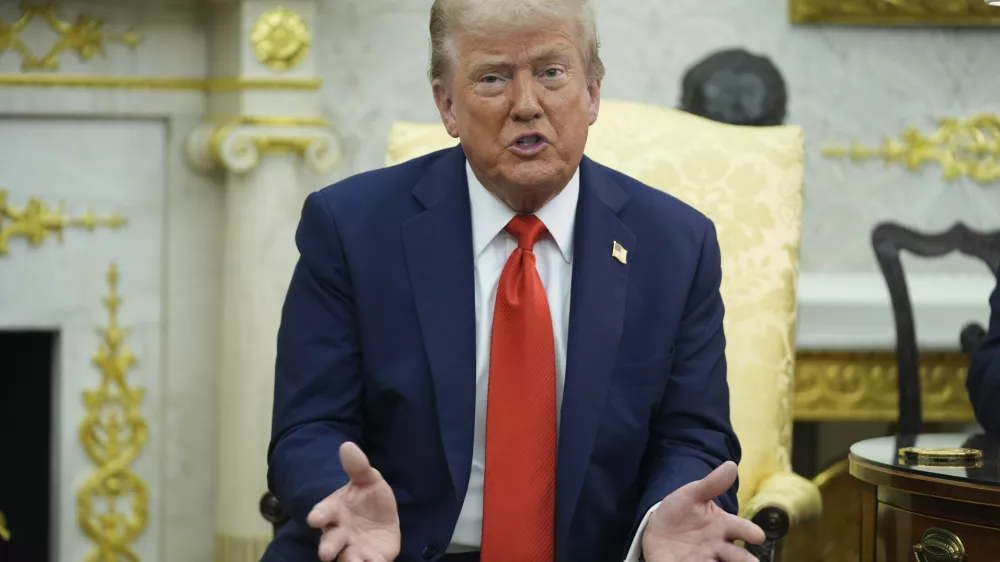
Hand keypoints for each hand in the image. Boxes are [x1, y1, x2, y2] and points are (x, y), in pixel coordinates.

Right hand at [307, 442, 400, 561]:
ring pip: (347, 559)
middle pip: (330, 542)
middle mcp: (340, 534)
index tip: (315, 519)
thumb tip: (347, 445)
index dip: (318, 516)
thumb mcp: (368, 480)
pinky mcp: (371, 560)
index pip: (322, 513)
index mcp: (335, 512)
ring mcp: (353, 549)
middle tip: (325, 553)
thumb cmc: (368, 499)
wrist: (382, 520)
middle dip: (328, 547)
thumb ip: (358, 467)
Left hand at [641, 461, 764, 561]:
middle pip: (736, 556)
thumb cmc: (680, 512)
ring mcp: (704, 560)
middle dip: (744, 560)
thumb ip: (711, 484)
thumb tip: (731, 465)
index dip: (749, 531)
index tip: (758, 535)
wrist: (656, 529)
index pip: (740, 528)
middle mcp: (718, 547)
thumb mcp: (692, 495)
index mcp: (723, 526)